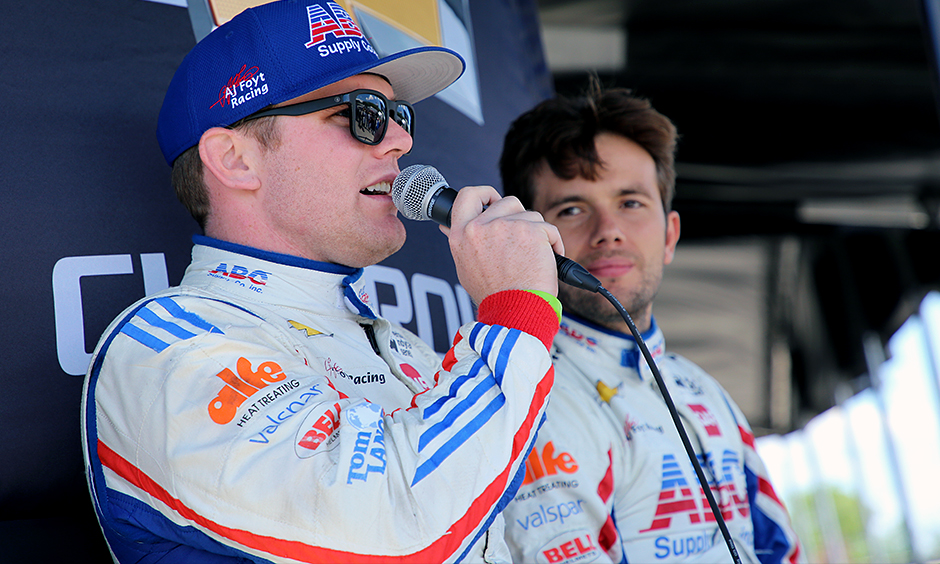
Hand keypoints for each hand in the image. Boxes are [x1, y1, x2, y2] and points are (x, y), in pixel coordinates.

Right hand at [441, 186, 562, 303]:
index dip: (484, 193)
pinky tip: (547, 261)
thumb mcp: (465, 268)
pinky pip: (549, 229)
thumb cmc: (494, 296)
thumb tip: (447, 226)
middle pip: (507, 202)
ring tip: (531, 259)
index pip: (467, 196)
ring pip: (530, 215)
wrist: (515, 312)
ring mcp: (506, 226)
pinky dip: (553, 244)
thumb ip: (463, 243)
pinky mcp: (531, 230)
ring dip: (536, 233)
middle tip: (521, 243)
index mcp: (461, 235)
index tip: (493, 200)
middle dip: (519, 218)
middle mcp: (481, 227)